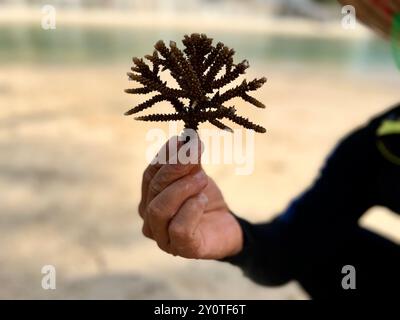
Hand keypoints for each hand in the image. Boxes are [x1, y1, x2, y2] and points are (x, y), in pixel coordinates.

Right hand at [138, 134, 242, 259]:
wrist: (226, 226)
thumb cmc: (205, 200)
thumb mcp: (197, 176)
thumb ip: (190, 161)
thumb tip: (188, 137)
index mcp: (150, 199)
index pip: (150, 175)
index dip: (164, 156)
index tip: (182, 139)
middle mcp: (149, 219)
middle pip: (154, 189)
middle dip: (175, 168)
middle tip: (195, 154)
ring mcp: (162, 237)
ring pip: (159, 208)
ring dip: (182, 188)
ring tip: (202, 179)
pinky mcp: (181, 248)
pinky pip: (178, 228)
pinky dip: (191, 210)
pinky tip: (203, 200)